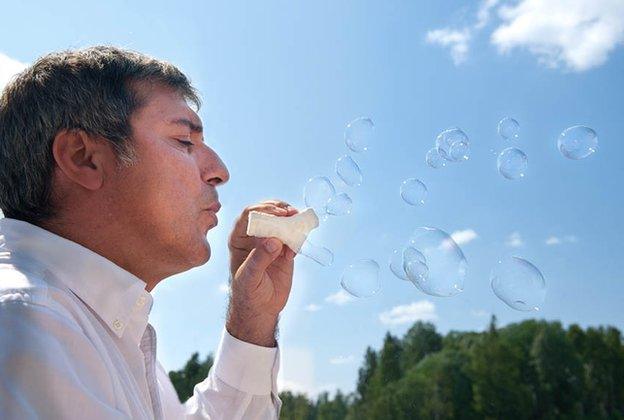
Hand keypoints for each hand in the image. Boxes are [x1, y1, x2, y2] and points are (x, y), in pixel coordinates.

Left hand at [226, 200, 298, 346]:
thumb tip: (274, 240)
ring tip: (299, 220)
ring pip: (282, 222)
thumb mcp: (249, 277)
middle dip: (280, 209)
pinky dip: (298, 236)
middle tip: (291, 213)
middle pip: (267, 213)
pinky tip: (296, 249)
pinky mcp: (285, 250)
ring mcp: (271, 242)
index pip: (249, 215)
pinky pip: (294, 237)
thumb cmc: (247, 293)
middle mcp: (255, 236)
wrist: (260, 310)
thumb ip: (259, 258)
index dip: (263, 210)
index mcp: (239, 238)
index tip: (277, 214)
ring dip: (292, 219)